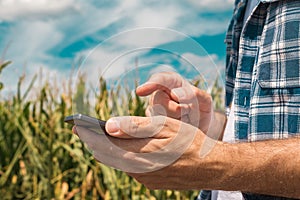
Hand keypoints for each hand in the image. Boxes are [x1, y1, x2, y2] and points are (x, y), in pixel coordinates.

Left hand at [72, 116, 222, 189]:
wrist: (211, 167)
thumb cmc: (190, 142)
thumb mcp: (166, 127)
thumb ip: (136, 127)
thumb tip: (109, 126)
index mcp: (141, 154)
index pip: (105, 144)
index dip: (89, 135)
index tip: (76, 126)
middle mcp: (139, 171)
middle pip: (107, 155)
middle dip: (93, 142)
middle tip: (82, 131)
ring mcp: (144, 179)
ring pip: (117, 163)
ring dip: (106, 150)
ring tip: (97, 138)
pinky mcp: (150, 182)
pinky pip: (129, 169)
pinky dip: (121, 157)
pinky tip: (121, 149)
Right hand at [136, 72, 213, 133]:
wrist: (202, 127)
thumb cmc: (202, 109)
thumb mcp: (205, 101)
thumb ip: (195, 94)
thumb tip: (175, 94)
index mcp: (171, 81)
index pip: (159, 80)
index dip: (150, 85)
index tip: (140, 92)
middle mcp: (158, 94)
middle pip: (158, 101)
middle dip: (176, 110)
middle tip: (188, 111)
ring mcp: (153, 109)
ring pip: (157, 117)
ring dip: (175, 121)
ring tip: (185, 119)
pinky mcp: (151, 125)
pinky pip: (156, 129)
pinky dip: (170, 131)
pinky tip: (178, 129)